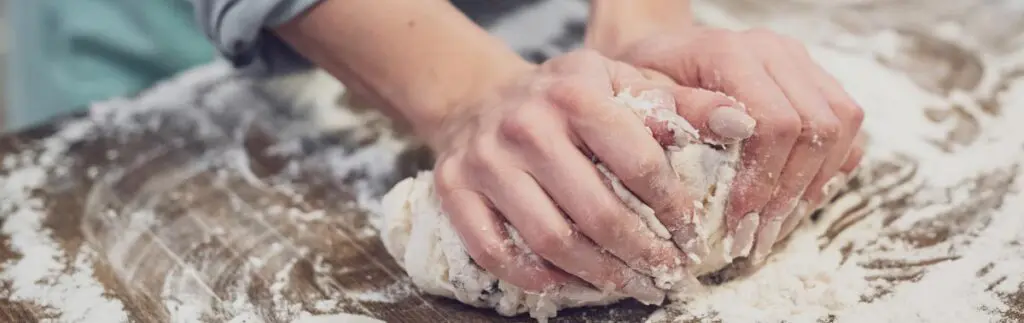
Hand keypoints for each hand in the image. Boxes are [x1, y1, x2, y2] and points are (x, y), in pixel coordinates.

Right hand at [428, 49, 748, 302]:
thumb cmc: (566, 98)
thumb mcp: (622, 83)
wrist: (481, 98)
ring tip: (629, 285)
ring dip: (597, 275)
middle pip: (597, 212)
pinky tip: (568, 285)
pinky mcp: (455, 189)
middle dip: (641, 254)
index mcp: (575, 92)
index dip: (672, 208)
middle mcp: (526, 124)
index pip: (638, 163)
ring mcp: (486, 160)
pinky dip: (536, 278)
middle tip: (666, 274)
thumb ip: (682, 104)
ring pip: (550, 240)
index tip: (690, 234)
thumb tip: (742, 125)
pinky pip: (496, 252)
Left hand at [611, 27, 865, 261]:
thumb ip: (682, 111)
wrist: (663, 53)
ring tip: (777, 226)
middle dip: (790, 193)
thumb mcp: (644, 96)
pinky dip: (829, 169)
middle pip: (817, 128)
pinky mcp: (817, 80)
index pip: (775, 122)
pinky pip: (846, 127)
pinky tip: (795, 201)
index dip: (763, 180)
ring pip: (842, 127)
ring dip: (814, 185)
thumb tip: (732, 130)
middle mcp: (777, 52)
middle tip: (758, 238)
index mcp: (733, 53)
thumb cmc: (647, 80)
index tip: (738, 223)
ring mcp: (802, 63)